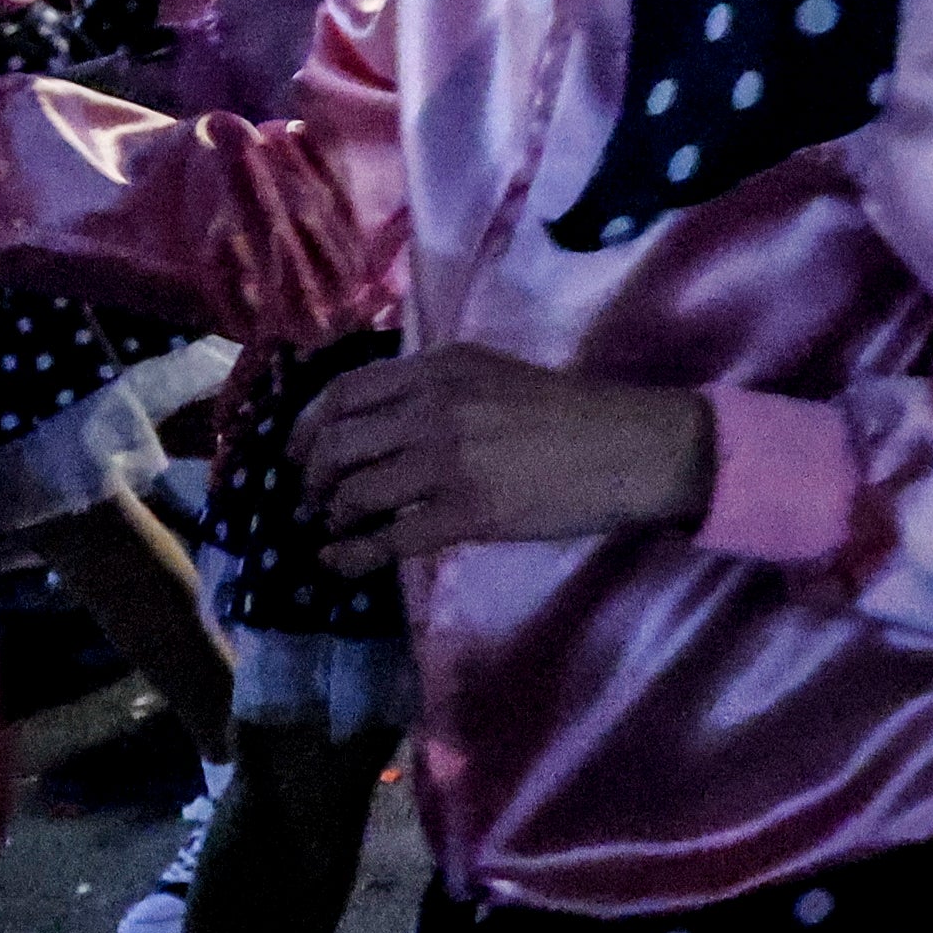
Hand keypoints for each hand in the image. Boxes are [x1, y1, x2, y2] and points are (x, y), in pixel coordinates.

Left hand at [295, 346, 712, 577]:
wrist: (635, 449)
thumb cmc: (573, 414)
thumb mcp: (497, 376)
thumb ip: (438, 389)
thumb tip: (378, 421)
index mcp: (441, 370)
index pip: (344, 391)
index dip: (305, 426)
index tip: (297, 452)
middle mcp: (435, 408)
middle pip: (336, 443)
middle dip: (310, 478)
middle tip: (313, 499)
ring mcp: (450, 461)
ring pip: (353, 492)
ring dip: (331, 516)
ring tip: (336, 528)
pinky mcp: (469, 513)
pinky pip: (388, 539)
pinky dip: (352, 555)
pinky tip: (341, 563)